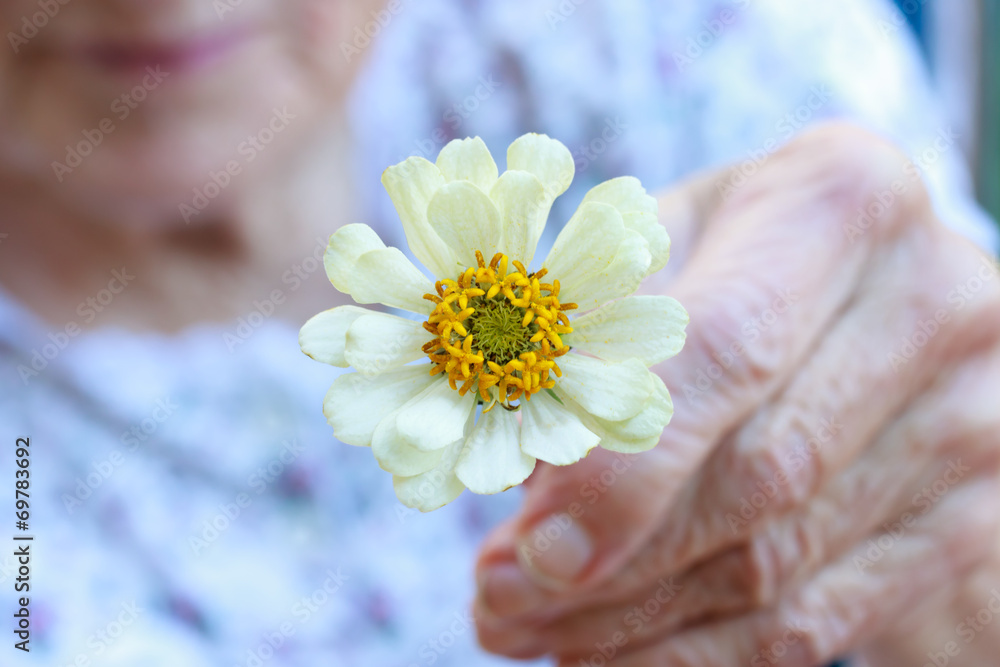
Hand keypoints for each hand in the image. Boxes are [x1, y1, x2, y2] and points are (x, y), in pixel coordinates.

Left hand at [472, 123, 999, 665]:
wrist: (873, 312)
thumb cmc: (734, 263)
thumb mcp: (665, 253)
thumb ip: (592, 336)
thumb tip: (520, 471)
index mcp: (842, 198)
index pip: (729, 347)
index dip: (626, 462)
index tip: (534, 547)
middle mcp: (932, 300)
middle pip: (759, 473)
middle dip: (614, 560)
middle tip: (500, 599)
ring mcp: (970, 416)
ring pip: (780, 562)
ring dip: (636, 616)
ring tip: (531, 626)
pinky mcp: (968, 513)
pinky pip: (822, 615)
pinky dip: (701, 651)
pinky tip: (612, 652)